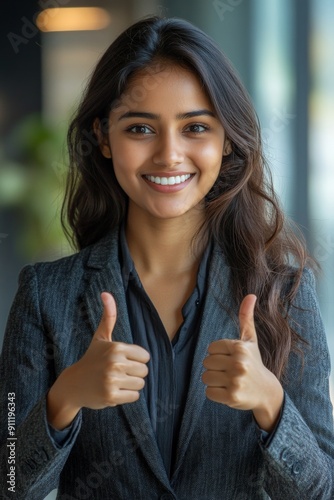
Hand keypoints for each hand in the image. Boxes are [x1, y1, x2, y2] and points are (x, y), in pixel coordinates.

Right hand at [47, 292, 149, 428]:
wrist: (73, 384)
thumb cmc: (92, 359)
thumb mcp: (101, 337)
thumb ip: (109, 316)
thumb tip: (106, 293)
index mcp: (117, 347)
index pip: (145, 356)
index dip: (135, 360)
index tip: (121, 360)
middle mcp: (115, 363)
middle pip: (144, 371)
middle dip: (133, 373)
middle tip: (117, 373)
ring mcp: (112, 380)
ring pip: (140, 384)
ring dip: (130, 386)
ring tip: (115, 382)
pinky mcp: (111, 396)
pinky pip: (134, 397)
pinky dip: (126, 396)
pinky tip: (113, 391)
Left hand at [202, 295, 283, 431]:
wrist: (267, 391)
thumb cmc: (254, 362)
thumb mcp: (250, 340)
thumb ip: (246, 318)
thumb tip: (250, 295)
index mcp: (240, 347)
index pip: (211, 348)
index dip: (218, 354)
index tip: (231, 359)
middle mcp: (239, 363)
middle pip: (206, 363)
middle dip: (215, 368)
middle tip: (230, 372)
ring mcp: (236, 381)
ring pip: (205, 377)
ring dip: (214, 381)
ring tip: (229, 381)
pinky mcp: (232, 397)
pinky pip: (209, 392)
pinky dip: (215, 394)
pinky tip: (229, 392)